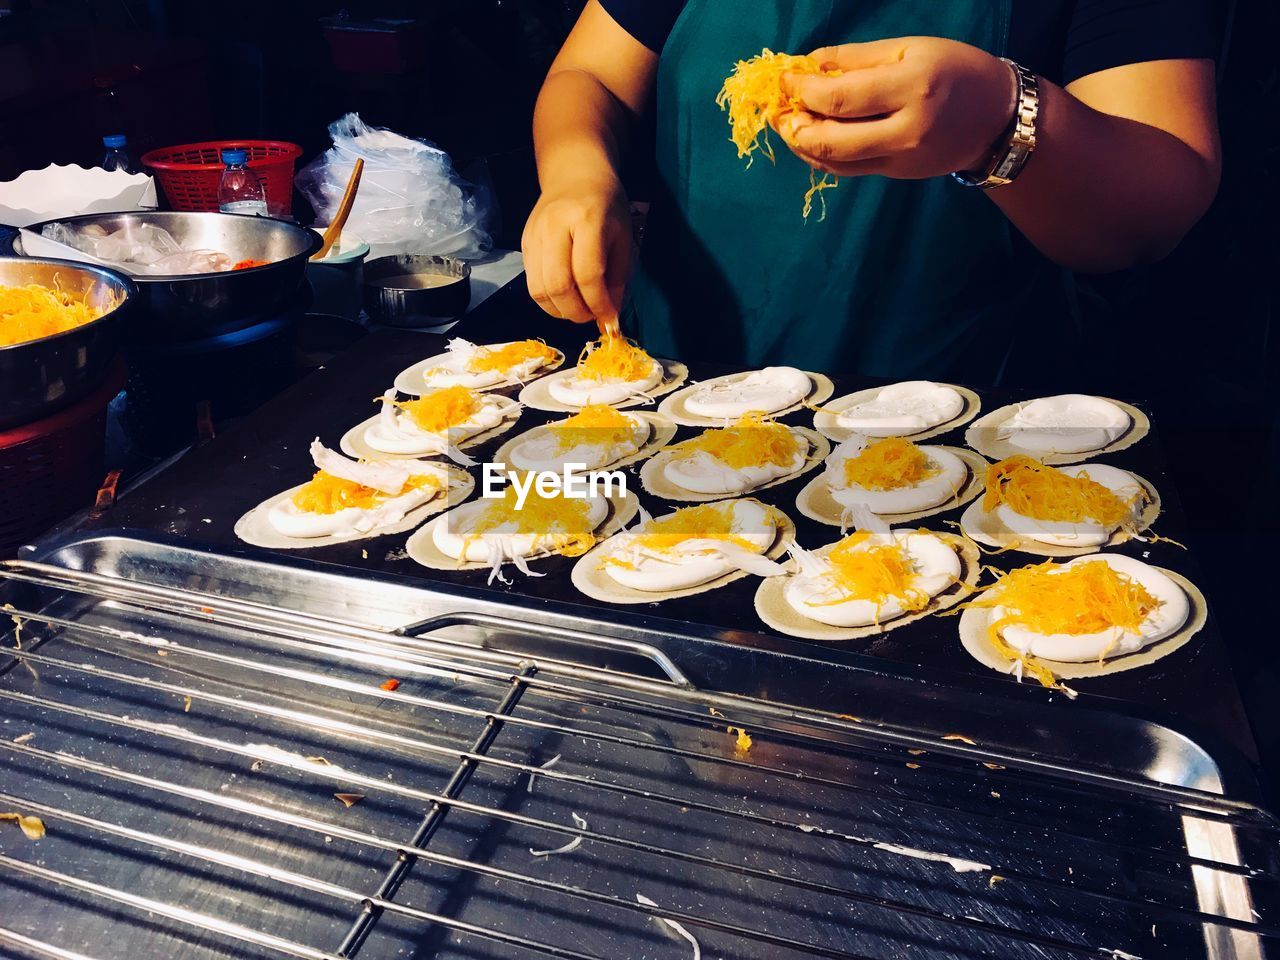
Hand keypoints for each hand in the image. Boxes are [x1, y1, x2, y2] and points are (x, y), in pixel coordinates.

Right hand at [521, 174, 631, 323]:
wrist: (574, 175)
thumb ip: (618, 278)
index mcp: (586, 219)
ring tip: (578, 310)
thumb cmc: (606, 205)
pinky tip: (565, 300)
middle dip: (577, 312)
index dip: (599, 304)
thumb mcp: (623, 236)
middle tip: (592, 317)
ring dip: (560, 311)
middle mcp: (555, 226)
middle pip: (558, 285)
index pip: (588, 274)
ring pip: (539, 289)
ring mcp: (534, 235)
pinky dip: (549, 301)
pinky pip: (531, 283)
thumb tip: (610, 318)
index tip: (609, 319)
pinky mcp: (523, 244)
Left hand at [776, 38, 1016, 179]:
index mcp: (913, 87)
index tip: (782, 78)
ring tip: (785, 123)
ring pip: (835, 161)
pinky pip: (848, 169)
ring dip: (801, 144)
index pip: (841, 98)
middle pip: (831, 139)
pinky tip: (808, 138)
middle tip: (776, 107)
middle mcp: (907, 129)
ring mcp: (901, 159)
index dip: (802, 90)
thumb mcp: (911, 48)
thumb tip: (810, 64)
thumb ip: (857, 58)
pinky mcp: (896, 175)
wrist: (996, 119)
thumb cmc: (955, 71)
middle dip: (793, 123)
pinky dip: (821, 155)